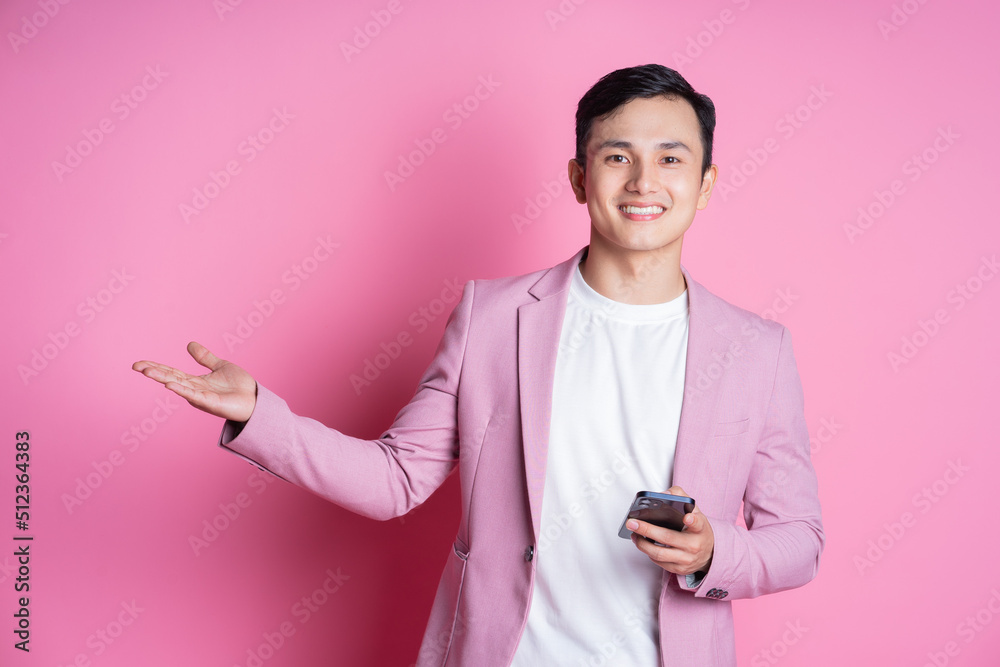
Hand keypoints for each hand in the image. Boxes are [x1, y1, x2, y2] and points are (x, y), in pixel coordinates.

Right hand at [132, 342, 256, 422]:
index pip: (171, 372)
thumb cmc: (239, 386)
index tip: (139, 363)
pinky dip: (182, 390)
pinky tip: (170, 385)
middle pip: (170, 378)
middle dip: (154, 372)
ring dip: (163, 378)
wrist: (255, 399)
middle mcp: (194, 389)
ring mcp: (201, 397)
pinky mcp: (211, 403)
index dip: (156, 366)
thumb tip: (189, 344)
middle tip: (137, 366)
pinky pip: (194, 396)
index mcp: (195, 381)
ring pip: (179, 386)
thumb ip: (204, 357)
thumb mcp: (220, 366)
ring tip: (148, 372)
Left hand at [627, 485, 713, 575]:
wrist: (709, 553)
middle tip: (632, 523)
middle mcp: (694, 545)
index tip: (687, 517)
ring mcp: (686, 559)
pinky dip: (648, 552)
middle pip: (667, 538)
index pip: (698, 523)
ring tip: (634, 534)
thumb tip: (664, 494)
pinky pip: (659, 562)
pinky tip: (643, 543)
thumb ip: (681, 497)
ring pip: (659, 553)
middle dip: (647, 530)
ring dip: (642, 544)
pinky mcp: (679, 569)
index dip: (693, 520)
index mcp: (700, 529)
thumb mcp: (695, 511)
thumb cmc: (697, 530)